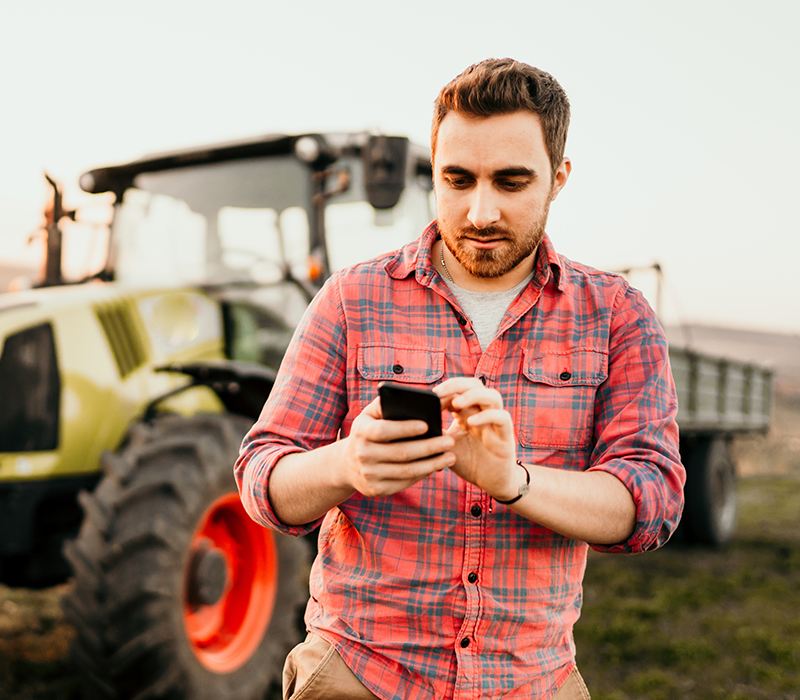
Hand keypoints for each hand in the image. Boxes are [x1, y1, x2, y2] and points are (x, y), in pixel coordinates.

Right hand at [340, 397, 454, 497]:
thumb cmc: (369, 431)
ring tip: (451, 456)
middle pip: (401, 452)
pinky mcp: (377, 490)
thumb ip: (387, 403)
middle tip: (450, 441)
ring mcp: (369, 474)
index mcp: (361, 431)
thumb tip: (414, 397)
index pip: (384, 430)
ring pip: (406, 471)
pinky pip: (404, 482)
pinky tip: (437, 467)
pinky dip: (423, 474)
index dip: (405, 428)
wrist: (348, 464)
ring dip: (432, 464)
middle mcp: (362, 454)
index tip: (427, 424)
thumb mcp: (370, 415)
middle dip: (429, 447)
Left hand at [434, 378, 518, 500]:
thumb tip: (411, 425)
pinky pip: (502, 417)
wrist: (491, 482)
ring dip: (473, 395)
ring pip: (492, 396)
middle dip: (456, 385)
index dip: (445, 389)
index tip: (429, 396)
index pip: (459, 389)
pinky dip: (486, 416)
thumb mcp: (446, 447)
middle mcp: (483, 413)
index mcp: (468, 412)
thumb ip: (434, 434)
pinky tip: (470, 422)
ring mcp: (496, 422)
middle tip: (439, 392)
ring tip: (456, 403)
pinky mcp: (506, 435)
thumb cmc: (469, 462)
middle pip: (475, 385)